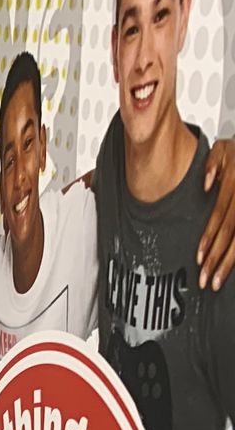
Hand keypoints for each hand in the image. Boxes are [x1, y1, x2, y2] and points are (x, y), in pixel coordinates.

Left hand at [196, 138, 234, 289]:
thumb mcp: (225, 149)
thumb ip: (213, 163)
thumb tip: (206, 184)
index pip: (221, 217)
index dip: (209, 238)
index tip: (199, 256)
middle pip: (232, 233)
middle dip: (218, 258)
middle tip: (206, 278)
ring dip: (229, 263)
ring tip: (217, 280)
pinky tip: (230, 268)